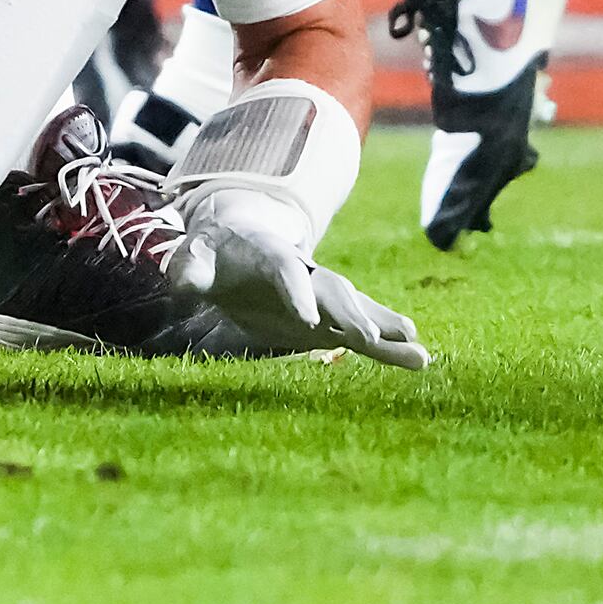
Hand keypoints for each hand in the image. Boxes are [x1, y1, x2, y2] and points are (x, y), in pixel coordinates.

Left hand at [174, 189, 429, 368]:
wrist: (240, 244)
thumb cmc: (213, 254)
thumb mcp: (195, 256)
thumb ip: (190, 268)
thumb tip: (184, 282)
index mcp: (269, 254)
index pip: (285, 271)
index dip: (296, 293)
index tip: (307, 320)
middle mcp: (306, 272)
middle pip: (332, 289)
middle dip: (351, 313)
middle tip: (371, 338)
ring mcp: (321, 294)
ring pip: (357, 308)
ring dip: (384, 329)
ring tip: (418, 351)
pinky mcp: (329, 316)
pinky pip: (362, 330)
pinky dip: (389, 345)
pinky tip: (418, 359)